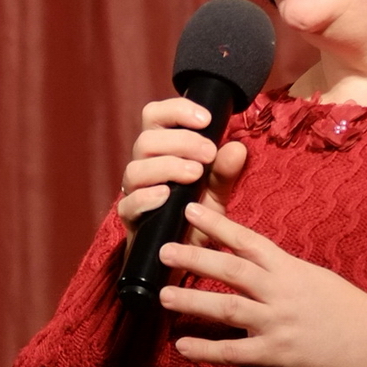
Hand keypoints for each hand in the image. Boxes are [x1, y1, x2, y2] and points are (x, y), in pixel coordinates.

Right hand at [118, 97, 248, 245]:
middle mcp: (144, 166)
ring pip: (136, 168)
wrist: (184, 256)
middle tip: (209, 154)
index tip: (206, 119)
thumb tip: (237, 147)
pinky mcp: (130, 218)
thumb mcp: (216, 192)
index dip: (177, 110)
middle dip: (181, 142)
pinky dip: (147, 197)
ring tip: (195, 175)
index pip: (156, 116)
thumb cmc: (196, 217)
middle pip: (147, 140)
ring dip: (167, 167)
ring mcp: (135, 192)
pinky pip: (129, 203)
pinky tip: (167, 196)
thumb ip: (224, 171)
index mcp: (161, 150)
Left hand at [159, 202, 366, 366]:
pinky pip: (235, 352)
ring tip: (162, 296)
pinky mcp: (277, 355)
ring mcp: (278, 324)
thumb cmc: (347, 310)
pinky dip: (206, 350)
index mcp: (290, 269)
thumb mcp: (314, 278)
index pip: (248, 241)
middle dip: (194, 258)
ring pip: (227, 309)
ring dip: (191, 302)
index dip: (217, 225)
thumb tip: (250, 264)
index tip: (190, 210)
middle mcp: (281, 292)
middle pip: (231, 271)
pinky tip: (182, 346)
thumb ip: (281, 273)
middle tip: (163, 250)